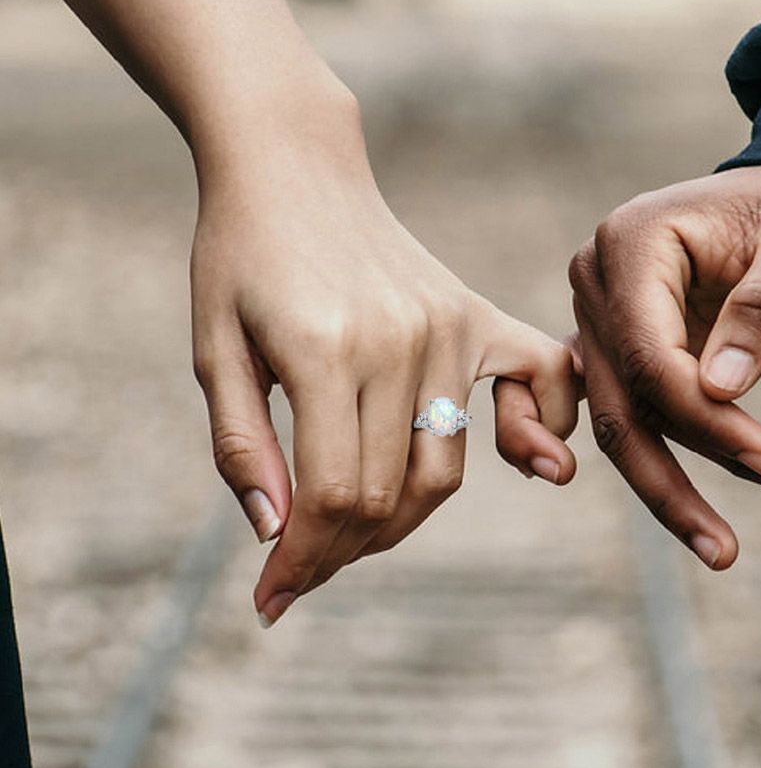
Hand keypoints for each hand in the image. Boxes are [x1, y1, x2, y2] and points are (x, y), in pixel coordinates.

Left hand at [190, 90, 578, 625]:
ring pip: (443, 467)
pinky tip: (529, 460)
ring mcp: (447, 327)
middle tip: (302, 568)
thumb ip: (243, 445)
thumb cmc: (239, 256)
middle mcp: (400, 342)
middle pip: (389, 494)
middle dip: (340, 552)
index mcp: (322, 350)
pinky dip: (540, 428)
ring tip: (353, 531)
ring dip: (400, 519)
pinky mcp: (474, 314)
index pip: (332, 496)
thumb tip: (278, 535)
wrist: (293, 167)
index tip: (272, 600)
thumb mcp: (213, 349)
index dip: (302, 562)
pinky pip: (539, 380)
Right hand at [564, 165, 760, 568]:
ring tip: (727, 546)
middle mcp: (598, 282)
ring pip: (621, 422)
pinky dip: (652, 459)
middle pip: (622, 402)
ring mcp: (601, 318)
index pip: (649, 354)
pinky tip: (676, 511)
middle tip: (728, 550)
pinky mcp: (620, 347)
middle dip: (675, 479)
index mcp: (630, 242)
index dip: (704, 418)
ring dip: (672, 485)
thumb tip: (720, 391)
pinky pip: (624, 412)